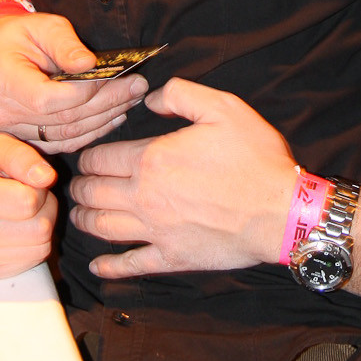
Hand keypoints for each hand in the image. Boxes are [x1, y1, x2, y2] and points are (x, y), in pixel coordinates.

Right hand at [0, 11, 149, 152]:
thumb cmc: (22, 35)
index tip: (114, 76)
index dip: (84, 92)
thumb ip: (65, 44)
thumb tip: (89, 64)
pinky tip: (114, 116)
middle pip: (63, 118)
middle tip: (137, 86)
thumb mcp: (43, 26)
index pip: (47, 99)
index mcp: (3, 80)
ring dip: (105, 118)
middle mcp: (5, 112)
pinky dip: (92, 132)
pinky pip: (64, 142)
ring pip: (68, 134)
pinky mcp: (28, 138)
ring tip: (132, 98)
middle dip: (106, 103)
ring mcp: (14, 129)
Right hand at [0, 133, 58, 278]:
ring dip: (42, 225)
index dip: (38, 188)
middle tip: (29, 195)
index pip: (28, 202)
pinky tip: (18, 229)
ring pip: (42, 246)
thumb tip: (47, 178)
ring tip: (23, 211)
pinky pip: (35, 260)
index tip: (25, 181)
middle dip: (45, 207)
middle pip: (40, 228)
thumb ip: (23, 157)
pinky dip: (35, 243)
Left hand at [69, 77, 297, 276]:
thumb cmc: (254, 158)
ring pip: (102, 227)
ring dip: (85, 219)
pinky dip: (109, 266)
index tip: (89, 157)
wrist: (282, 212)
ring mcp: (156, 231)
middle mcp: (145, 197)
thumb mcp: (223, 107)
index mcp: (152, 159)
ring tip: (80, 213)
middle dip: (80, 187)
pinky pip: (129, 265)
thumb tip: (149, 100)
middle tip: (79, 184)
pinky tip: (99, 265)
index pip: (100, 158)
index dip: (89, 156)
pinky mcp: (171, 258)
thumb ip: (180, 94)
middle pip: (93, 193)